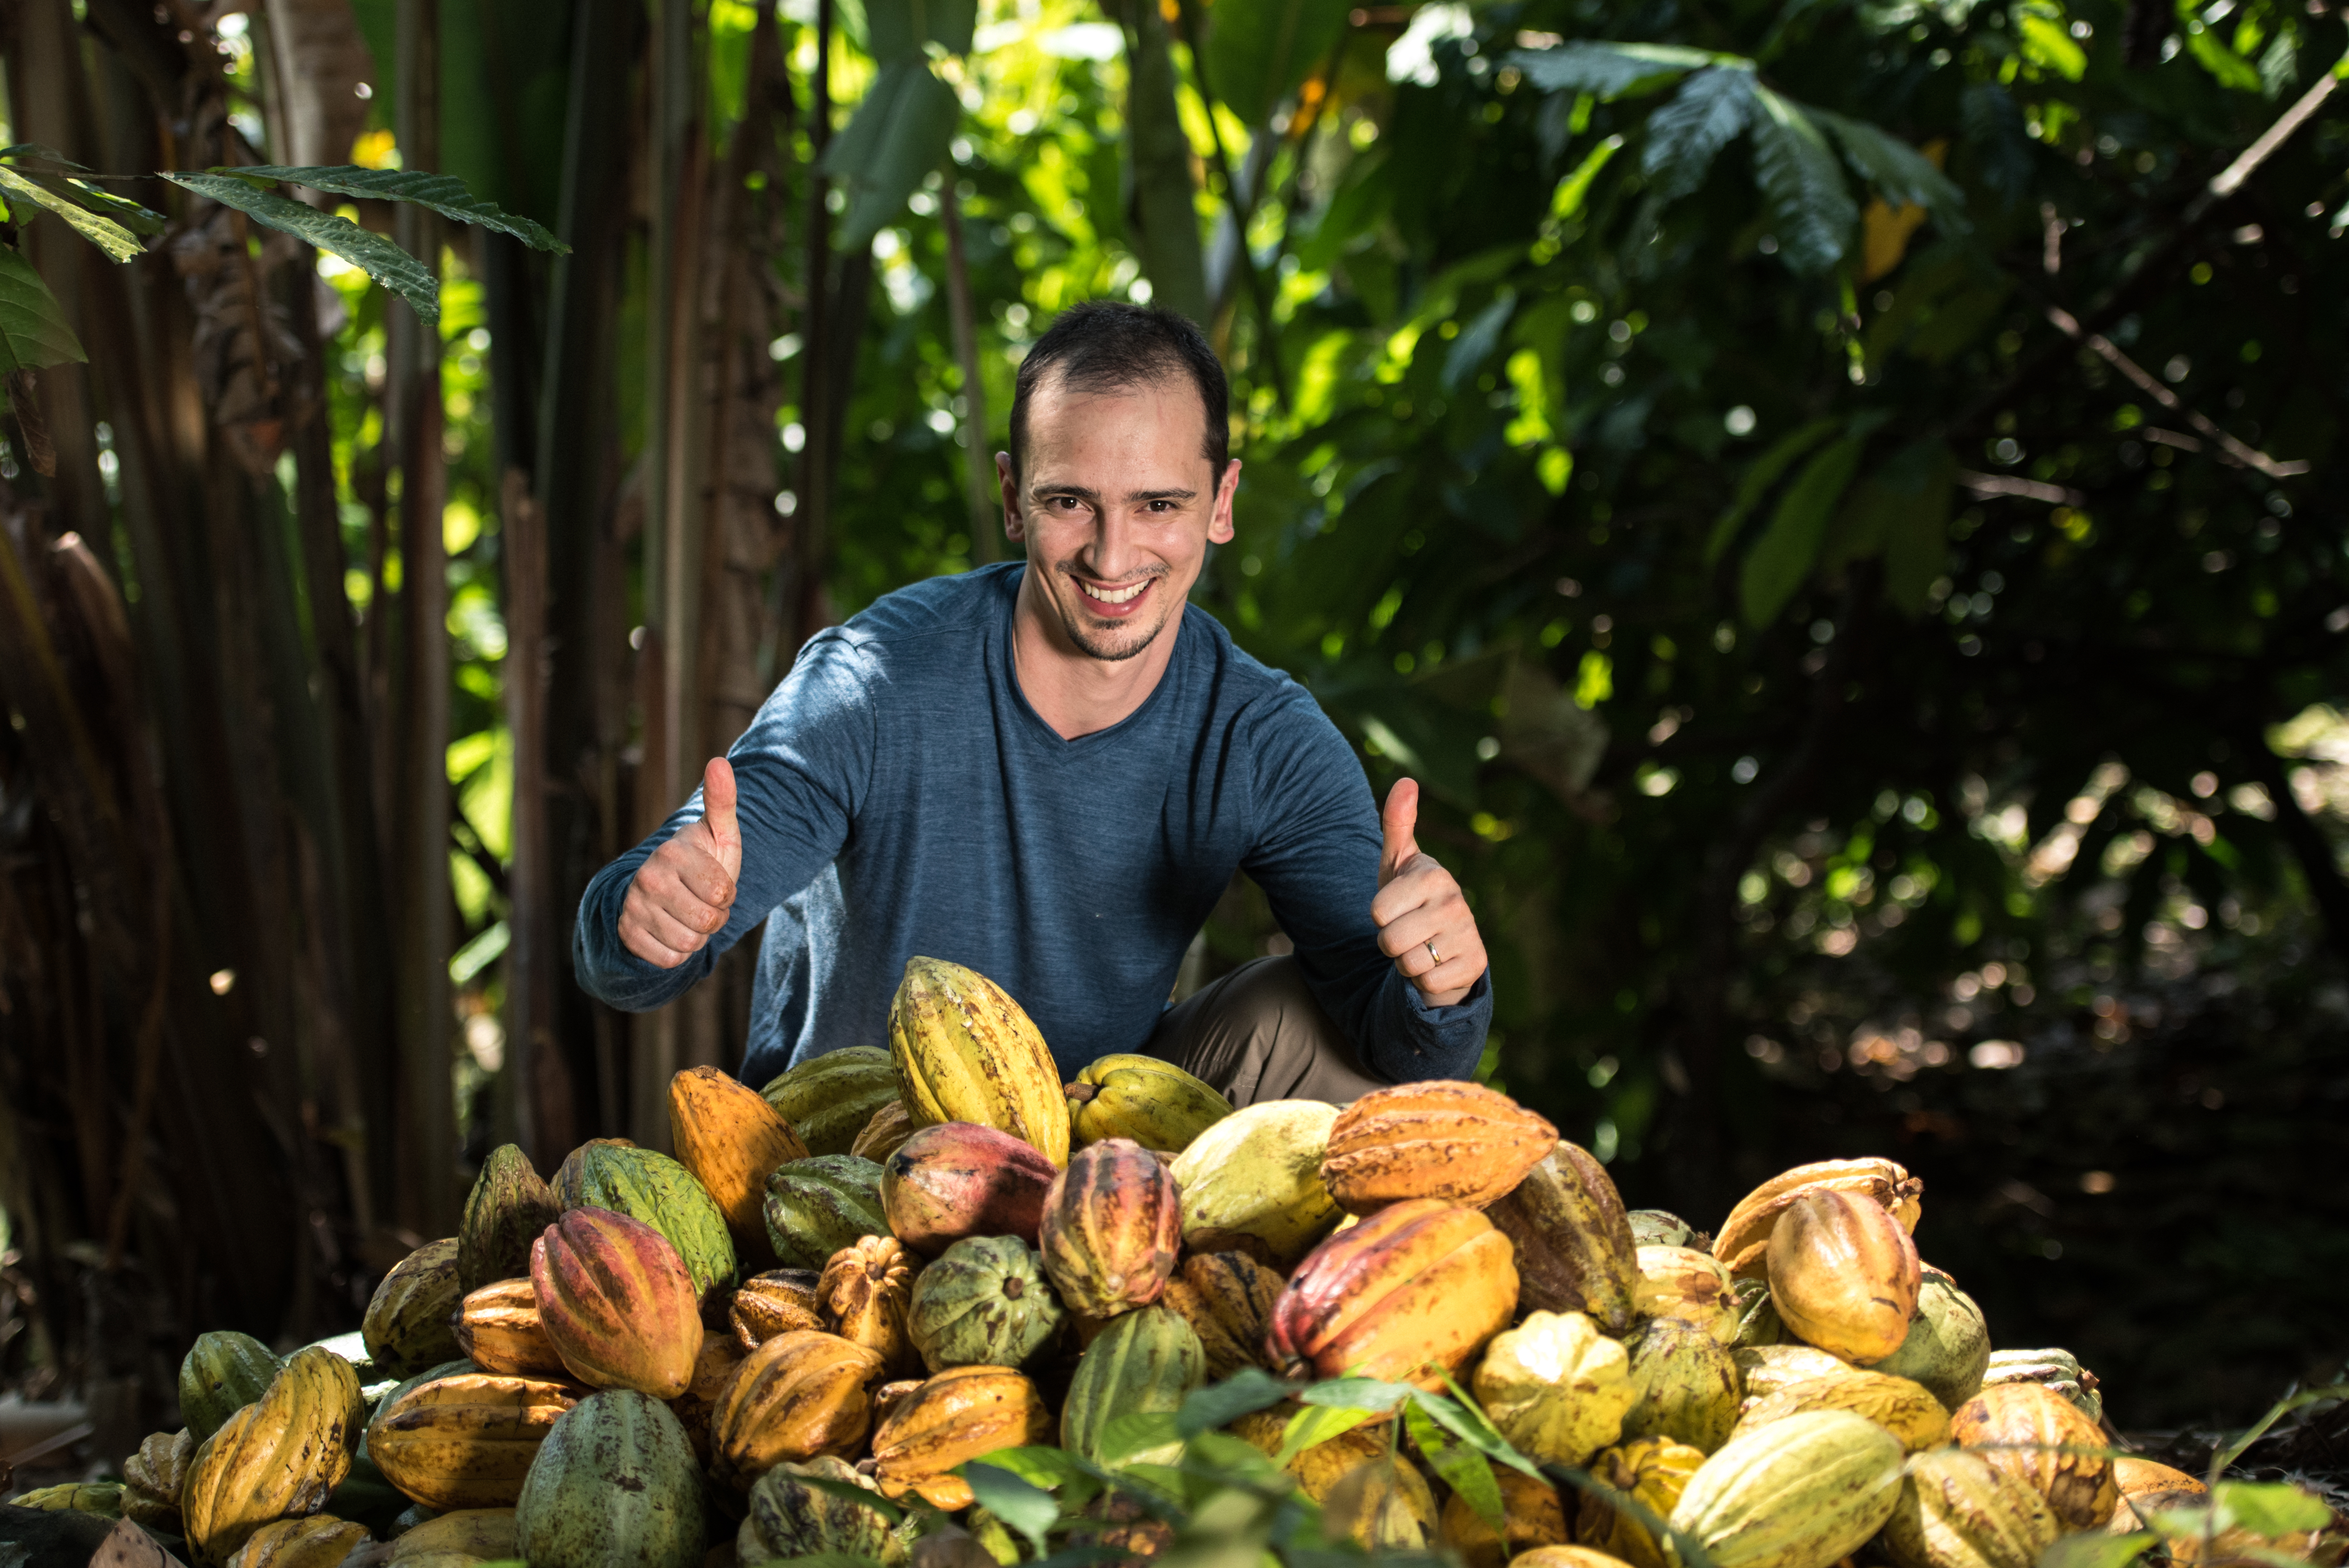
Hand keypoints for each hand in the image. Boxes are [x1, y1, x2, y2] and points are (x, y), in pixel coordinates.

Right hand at [618, 757, 741, 967]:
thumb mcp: (718, 833)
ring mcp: (634, 907)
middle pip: (708, 923)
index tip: (715, 882)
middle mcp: (648, 879)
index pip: (724, 894)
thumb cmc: (701, 860)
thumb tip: (719, 761)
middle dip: (714, 918)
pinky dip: (676, 952)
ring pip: (689, 945)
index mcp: (673, 853)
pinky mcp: (626, 934)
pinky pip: (669, 961)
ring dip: (697, 936)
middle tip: (702, 901)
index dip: (728, 894)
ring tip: (687, 914)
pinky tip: (670, 929)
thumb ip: (722, 801)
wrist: (661, 888)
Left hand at [1371, 778, 1487, 1007]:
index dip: (1379, 916)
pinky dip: (1425, 981)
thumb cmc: (1412, 897)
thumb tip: (1407, 780)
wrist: (1446, 942)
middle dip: (1390, 943)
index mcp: (1433, 875)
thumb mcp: (1399, 862)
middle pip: (1389, 941)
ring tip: (1421, 946)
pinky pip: (1426, 984)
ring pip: (1407, 965)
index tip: (1397, 908)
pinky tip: (1437, 964)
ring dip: (1406, 962)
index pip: (1376, 911)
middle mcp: (1456, 902)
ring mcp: (1468, 935)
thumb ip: (1397, 822)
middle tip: (1408, 931)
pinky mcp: (1474, 966)